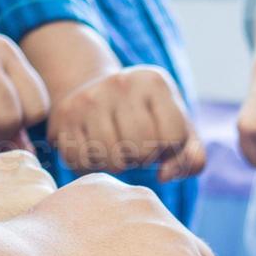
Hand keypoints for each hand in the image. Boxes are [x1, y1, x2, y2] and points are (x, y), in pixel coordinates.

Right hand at [48, 65, 206, 180]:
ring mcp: (89, 99)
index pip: (173, 136)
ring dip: (119, 165)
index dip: (170, 151)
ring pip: (112, 159)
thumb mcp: (177, 128)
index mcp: (154, 81)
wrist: (95, 91)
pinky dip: (92, 165)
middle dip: (144, 158)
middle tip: (137, 150)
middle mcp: (120, 83)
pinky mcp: (65, 116)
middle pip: (142, 148)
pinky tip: (97, 150)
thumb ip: (191, 157)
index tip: (162, 144)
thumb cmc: (147, 118)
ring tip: (119, 151)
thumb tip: (164, 174)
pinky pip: (83, 161)